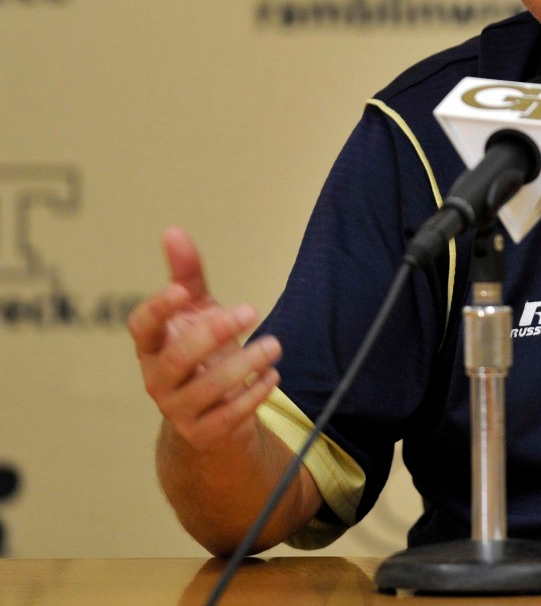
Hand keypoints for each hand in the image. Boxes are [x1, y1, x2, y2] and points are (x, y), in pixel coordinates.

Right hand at [127, 228, 280, 451]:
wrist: (214, 418)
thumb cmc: (204, 354)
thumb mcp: (197, 313)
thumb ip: (187, 275)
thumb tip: (172, 231)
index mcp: (153, 347)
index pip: (141, 327)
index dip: (158, 309)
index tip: (183, 289)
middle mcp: (158, 379)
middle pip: (178, 358)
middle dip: (214, 334)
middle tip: (251, 310)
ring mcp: (179, 410)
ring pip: (206, 390)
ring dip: (245, 364)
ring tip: (275, 345)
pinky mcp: (204, 432)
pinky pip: (228, 416)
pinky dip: (253, 394)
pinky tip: (273, 376)